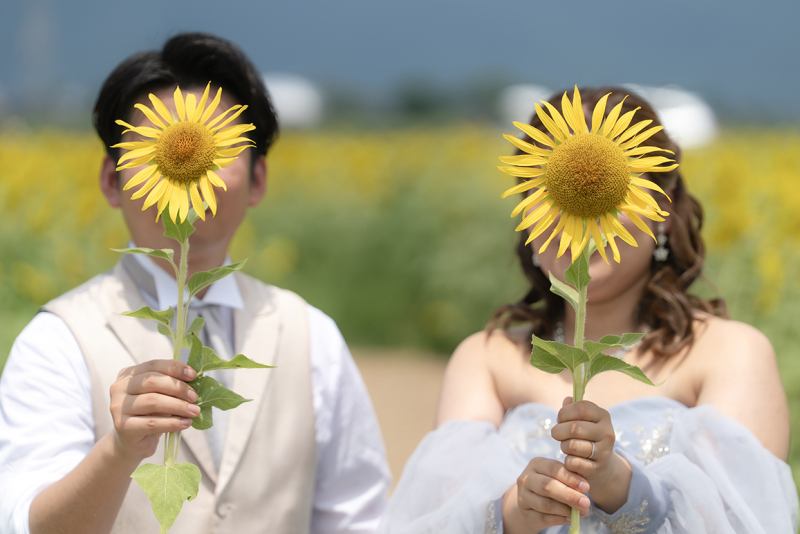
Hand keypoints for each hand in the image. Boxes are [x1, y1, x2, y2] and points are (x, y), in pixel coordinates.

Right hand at [108, 359, 198, 462]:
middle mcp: (119, 387)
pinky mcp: (122, 426)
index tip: (193, 375)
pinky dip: (172, 423)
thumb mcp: (160, 395)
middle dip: (178, 388)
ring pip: (153, 402)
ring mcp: (118, 407)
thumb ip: (171, 385)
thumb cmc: (150, 414)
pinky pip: (152, 423)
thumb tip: (195, 379)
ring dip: (179, 406)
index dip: (175, 368)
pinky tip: (186, 423)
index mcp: (129, 374)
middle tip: (195, 397)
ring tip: (194, 411)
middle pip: (153, 382)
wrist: (132, 443)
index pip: (154, 365)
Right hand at [502, 457, 590, 532]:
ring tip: (582, 512)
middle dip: (569, 495)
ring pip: (546, 504)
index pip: (553, 468)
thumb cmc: (549, 485)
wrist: (531, 502)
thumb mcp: (557, 477)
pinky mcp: (525, 514)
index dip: (570, 478)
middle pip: (547, 486)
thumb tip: (583, 490)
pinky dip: (560, 519)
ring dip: (566, 509)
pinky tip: (571, 518)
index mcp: (536, 464)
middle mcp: (526, 479)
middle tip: (586, 502)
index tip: (586, 487)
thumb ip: (568, 479)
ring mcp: (523, 497)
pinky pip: (544, 518)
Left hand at [551, 397, 631, 512]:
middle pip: (574, 428)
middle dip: (559, 431)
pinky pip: (573, 462)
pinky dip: (567, 461)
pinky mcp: (597, 468)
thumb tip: (567, 399)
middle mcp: (607, 433)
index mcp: (603, 416)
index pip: (581, 408)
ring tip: (566, 447)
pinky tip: (571, 460)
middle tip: (557, 434)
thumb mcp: (582, 421)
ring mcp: (604, 452)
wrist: (602, 466)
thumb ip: (573, 409)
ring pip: (572, 445)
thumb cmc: (586, 438)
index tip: (560, 419)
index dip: (564, 412)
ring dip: (563, 446)